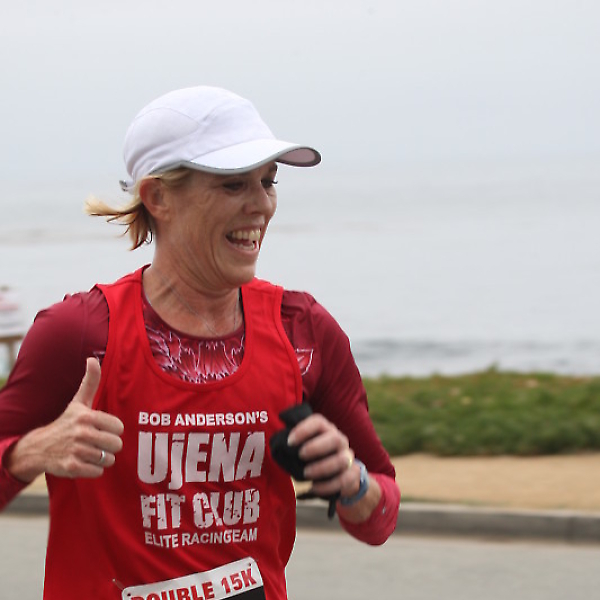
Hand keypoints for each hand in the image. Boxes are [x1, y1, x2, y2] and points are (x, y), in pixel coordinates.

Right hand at [5, 358, 124, 481]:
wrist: (40, 447)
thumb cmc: (67, 422)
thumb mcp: (79, 402)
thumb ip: (90, 382)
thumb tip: (93, 358)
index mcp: (86, 416)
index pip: (119, 427)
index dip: (112, 430)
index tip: (101, 429)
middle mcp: (81, 433)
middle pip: (116, 445)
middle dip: (109, 446)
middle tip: (97, 443)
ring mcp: (76, 451)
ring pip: (108, 459)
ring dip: (101, 458)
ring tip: (89, 452)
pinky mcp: (71, 468)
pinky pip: (98, 472)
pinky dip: (94, 469)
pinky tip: (83, 462)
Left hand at [287, 413, 358, 498]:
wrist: (341, 473)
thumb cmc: (317, 457)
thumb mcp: (307, 446)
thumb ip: (297, 444)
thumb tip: (278, 445)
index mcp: (326, 430)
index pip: (318, 422)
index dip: (304, 429)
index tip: (290, 441)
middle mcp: (340, 441)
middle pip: (335, 438)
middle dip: (316, 447)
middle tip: (301, 455)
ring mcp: (348, 457)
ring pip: (341, 460)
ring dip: (322, 467)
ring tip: (306, 473)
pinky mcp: (352, 474)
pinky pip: (343, 480)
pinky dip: (327, 485)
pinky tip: (314, 487)